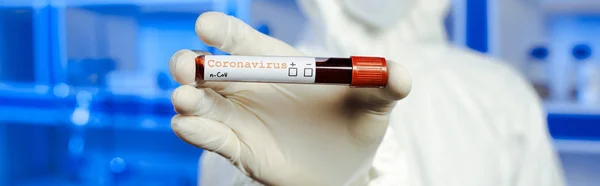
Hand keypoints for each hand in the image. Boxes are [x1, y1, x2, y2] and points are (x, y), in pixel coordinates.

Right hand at [169, 12, 410, 185]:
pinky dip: (196, 132)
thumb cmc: (355, 124)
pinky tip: (187, 126)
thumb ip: (384, 86)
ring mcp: (240, 118)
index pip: (243, 41)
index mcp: (277, 64)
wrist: (345, 166)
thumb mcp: (373, 105)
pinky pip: (213, 138)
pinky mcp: (239, 148)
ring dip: (188, 100)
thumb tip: (401, 74)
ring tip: (183, 100)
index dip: (223, 31)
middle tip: (186, 65)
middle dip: (192, 64)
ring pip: (202, 104)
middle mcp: (250, 87)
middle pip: (210, 70)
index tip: (206, 26)